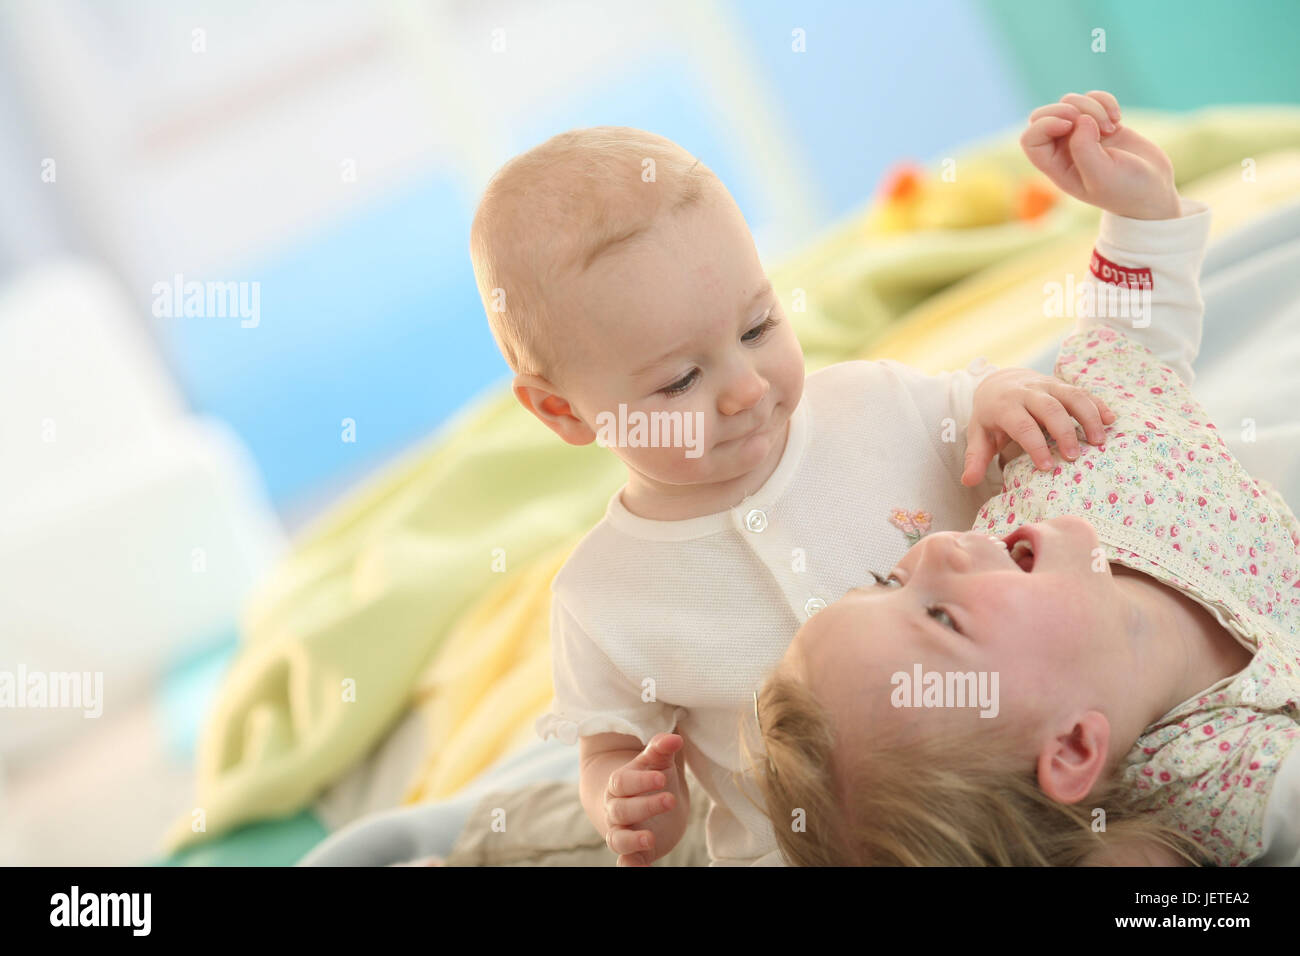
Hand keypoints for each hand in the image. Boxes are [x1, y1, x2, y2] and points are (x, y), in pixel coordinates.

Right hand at [603, 732, 684, 866]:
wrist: (647, 803)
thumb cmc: (652, 778)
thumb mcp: (658, 763)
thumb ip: (662, 749)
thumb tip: (675, 738)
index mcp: (619, 785)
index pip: (622, 782)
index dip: (640, 780)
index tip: (662, 778)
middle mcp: (615, 810)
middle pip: (621, 810)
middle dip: (644, 806)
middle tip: (670, 799)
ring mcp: (623, 832)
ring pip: (618, 838)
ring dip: (631, 840)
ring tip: (649, 839)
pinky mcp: (635, 852)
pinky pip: (627, 861)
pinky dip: (630, 868)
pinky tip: (639, 871)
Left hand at [962, 368, 1116, 485]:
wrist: (998, 382)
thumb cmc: (991, 416)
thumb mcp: (979, 434)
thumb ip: (975, 457)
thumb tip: (967, 481)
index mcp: (1005, 406)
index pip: (1022, 426)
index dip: (1035, 446)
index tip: (1048, 467)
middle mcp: (1027, 392)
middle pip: (1050, 409)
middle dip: (1064, 432)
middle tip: (1074, 457)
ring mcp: (1047, 385)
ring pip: (1071, 396)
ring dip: (1087, 417)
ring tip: (1099, 441)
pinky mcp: (1062, 384)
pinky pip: (1083, 391)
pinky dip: (1098, 404)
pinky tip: (1111, 420)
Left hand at [1020, 90, 1180, 219]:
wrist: (1153, 189)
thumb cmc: (1126, 190)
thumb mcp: (1103, 176)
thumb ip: (1085, 149)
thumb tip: (1079, 119)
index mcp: (1056, 167)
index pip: (1030, 139)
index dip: (1045, 124)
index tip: (1070, 124)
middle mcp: (1063, 149)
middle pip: (1044, 115)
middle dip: (1067, 109)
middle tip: (1089, 119)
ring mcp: (1081, 134)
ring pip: (1070, 103)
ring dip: (1091, 107)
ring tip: (1110, 127)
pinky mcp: (1100, 123)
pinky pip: (1092, 99)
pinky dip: (1105, 101)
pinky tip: (1117, 118)